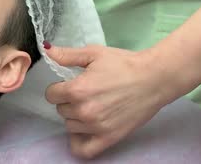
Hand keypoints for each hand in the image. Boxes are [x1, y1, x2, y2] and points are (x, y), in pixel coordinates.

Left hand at [44, 44, 171, 158]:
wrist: (154, 78)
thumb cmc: (124, 63)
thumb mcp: (93, 54)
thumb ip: (67, 55)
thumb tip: (46, 51)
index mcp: (77, 90)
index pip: (51, 95)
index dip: (58, 88)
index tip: (70, 84)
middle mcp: (84, 111)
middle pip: (61, 110)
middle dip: (68, 101)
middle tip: (85, 93)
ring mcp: (96, 127)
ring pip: (70, 126)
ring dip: (75, 118)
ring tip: (90, 107)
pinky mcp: (109, 138)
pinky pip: (84, 150)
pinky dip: (79, 143)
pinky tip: (84, 131)